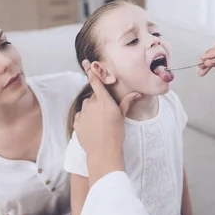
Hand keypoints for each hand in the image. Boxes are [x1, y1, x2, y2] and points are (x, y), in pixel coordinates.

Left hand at [73, 60, 141, 184]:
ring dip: (92, 110)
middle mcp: (91, 104)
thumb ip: (127, 102)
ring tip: (100, 122)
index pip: (95, 81)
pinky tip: (93, 127)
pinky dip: (85, 119)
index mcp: (103, 100)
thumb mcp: (122, 116)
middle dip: (99, 101)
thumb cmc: (116, 133)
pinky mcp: (77, 123)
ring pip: (87, 106)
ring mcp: (82, 113)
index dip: (91, 71)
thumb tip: (138, 93)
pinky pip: (81, 116)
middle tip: (107, 113)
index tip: (86, 63)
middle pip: (94, 96)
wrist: (102, 151)